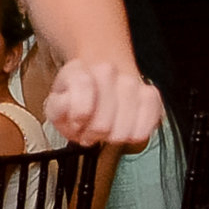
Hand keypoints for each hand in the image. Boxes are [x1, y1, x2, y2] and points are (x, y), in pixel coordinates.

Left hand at [43, 57, 162, 149]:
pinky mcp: (152, 96)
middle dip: (94, 134)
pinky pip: (144, 130)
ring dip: (113, 136)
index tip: (76, 122)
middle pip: (103, 125)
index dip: (77, 118)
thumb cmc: (78, 100)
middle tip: (90, 128)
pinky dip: (134, 136)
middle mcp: (108, 72)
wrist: (100, 78)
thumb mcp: (56, 105)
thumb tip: (73, 111)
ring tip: (107, 128)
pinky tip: (125, 128)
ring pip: (124, 131)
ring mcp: (132, 83)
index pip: (82, 100)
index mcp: (78, 71)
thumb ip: (58, 109)